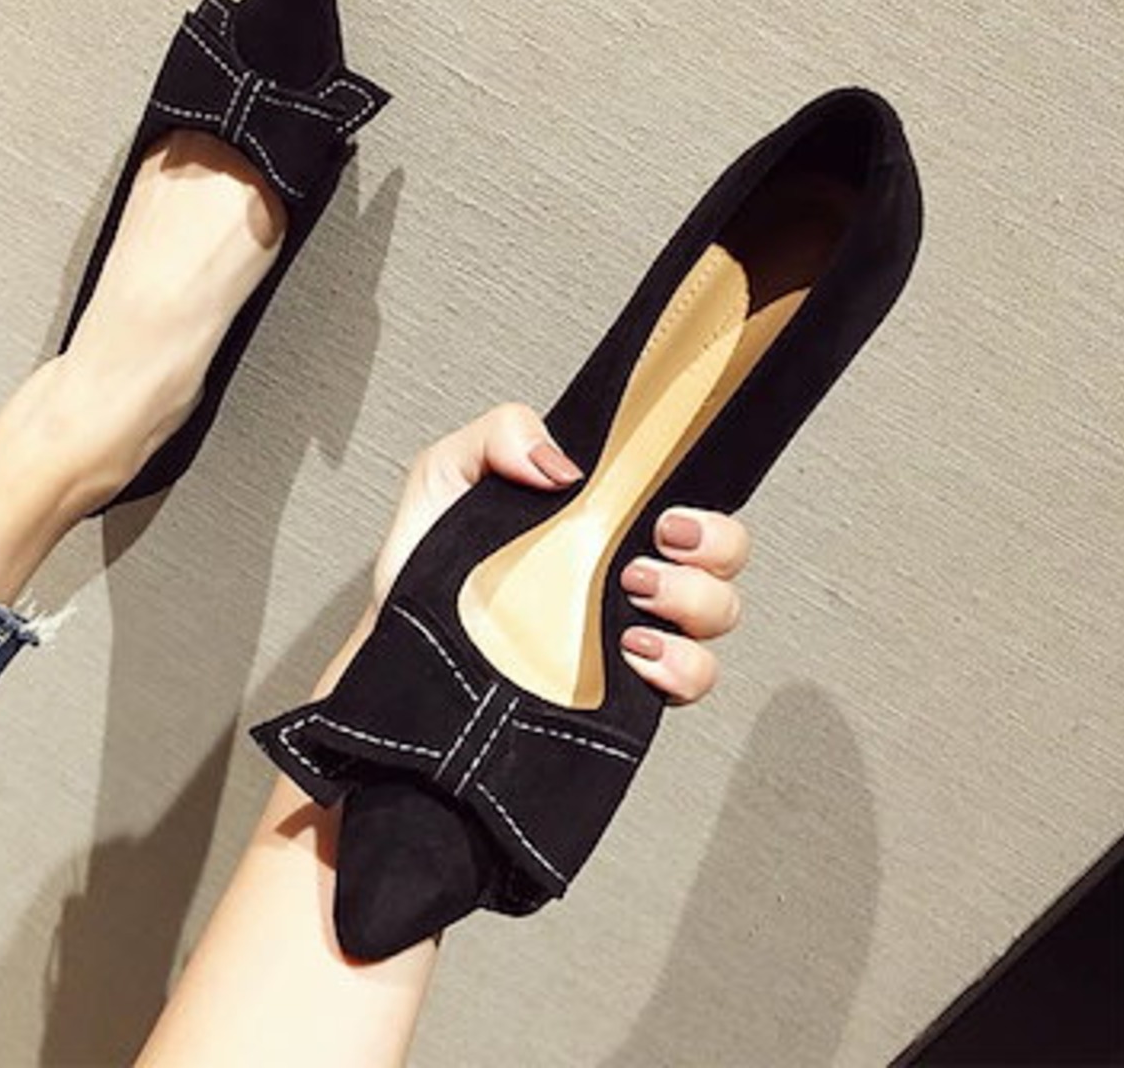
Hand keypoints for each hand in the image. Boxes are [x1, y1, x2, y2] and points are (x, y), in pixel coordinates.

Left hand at [371, 402, 749, 705]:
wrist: (400, 649)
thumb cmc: (425, 565)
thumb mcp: (447, 475)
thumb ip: (499, 435)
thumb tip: (560, 463)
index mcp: (601, 517)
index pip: (682, 493)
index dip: (700, 496)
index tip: (668, 508)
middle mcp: (626, 570)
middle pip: (723, 551)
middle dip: (713, 545)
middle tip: (655, 546)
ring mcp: (631, 629)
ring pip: (718, 611)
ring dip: (695, 600)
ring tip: (633, 596)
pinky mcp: (623, 688)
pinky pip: (691, 678)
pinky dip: (683, 666)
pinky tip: (636, 653)